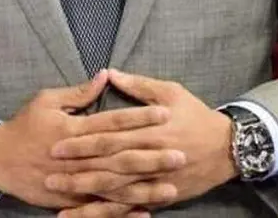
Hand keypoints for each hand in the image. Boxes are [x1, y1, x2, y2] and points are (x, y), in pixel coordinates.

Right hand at [0, 71, 171, 209]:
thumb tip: (106, 75)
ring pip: (113, 186)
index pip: (113, 122)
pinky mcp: (68, 199)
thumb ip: (80, 92)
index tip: (165, 113)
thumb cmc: (24, 125)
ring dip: (143, 188)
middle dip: (151, 156)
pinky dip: (121, 212)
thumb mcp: (47, 100)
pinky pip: (98, 208)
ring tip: (170, 187)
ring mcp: (72, 181)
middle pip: (119, 157)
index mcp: (74, 128)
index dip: (140, 117)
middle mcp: (76, 157)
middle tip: (180, 154)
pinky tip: (143, 213)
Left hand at [46, 69, 238, 209]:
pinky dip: (108, 213)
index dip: (82, 141)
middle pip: (108, 164)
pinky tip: (87, 215)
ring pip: (116, 189)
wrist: (227, 147)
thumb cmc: (196, 115)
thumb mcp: (171, 91)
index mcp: (150, 129)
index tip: (56, 144)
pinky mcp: (160, 195)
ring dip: (87, 194)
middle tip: (50, 173)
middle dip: (77, 170)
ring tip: (61, 196)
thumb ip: (139, 85)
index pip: (109, 135)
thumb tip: (109, 73)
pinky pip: (130, 206)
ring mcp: (155, 179)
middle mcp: (150, 155)